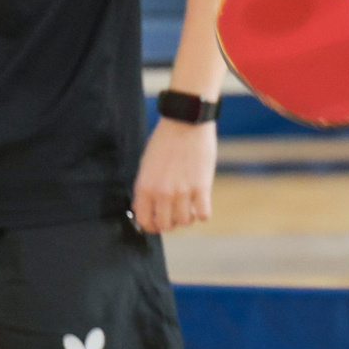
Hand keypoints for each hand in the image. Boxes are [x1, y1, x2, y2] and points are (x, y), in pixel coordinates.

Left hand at [133, 116, 217, 233]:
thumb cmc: (165, 141)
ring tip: (189, 205)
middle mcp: (162, 193)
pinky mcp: (202, 187)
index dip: (151, 226)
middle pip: (166, 225)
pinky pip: (203, 215)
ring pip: (185, 222)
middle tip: (175, 214)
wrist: (185, 122)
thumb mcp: (147, 165)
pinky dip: (202, 212)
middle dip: (170, 223)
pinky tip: (201, 202)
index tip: (157, 223)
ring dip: (187, 217)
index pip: (145, 221)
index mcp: (144, 187)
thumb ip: (146, 188)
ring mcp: (182, 191)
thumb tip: (146, 208)